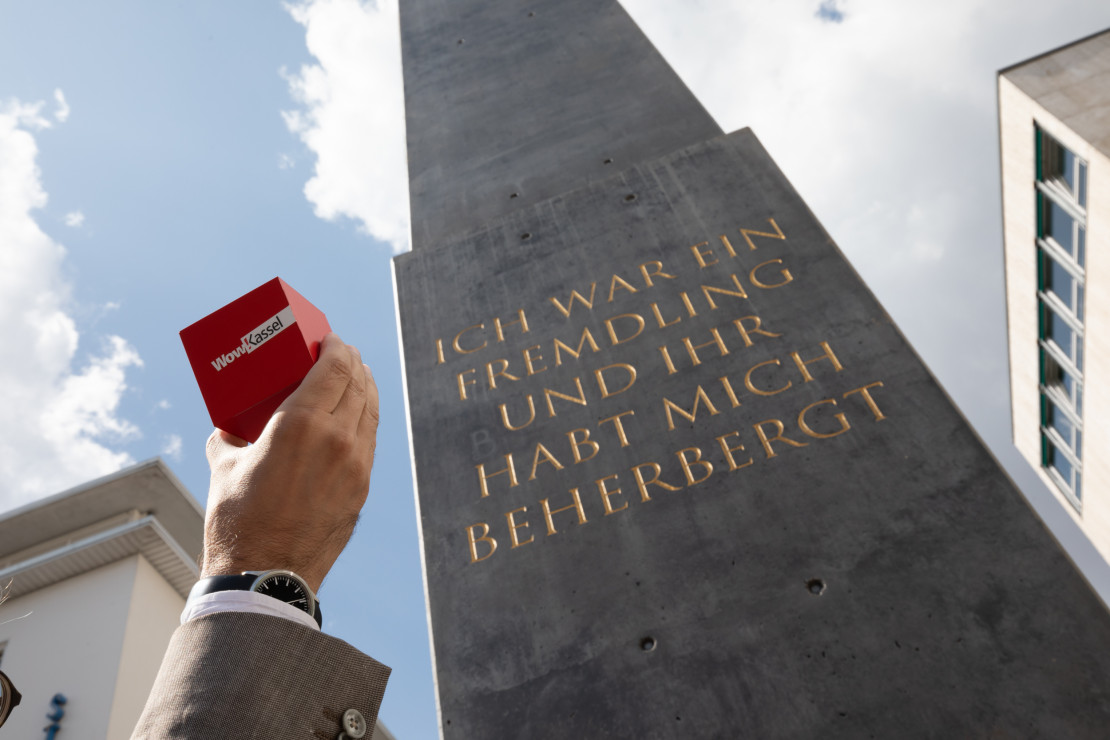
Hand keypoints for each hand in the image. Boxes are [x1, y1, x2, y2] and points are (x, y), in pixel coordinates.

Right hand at [201, 332, 378, 591]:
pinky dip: (365, 419)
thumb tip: (228, 429)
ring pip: (370, 411)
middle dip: (351, 362)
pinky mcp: (362, 488)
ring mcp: (356, 465)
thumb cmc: (239, 522)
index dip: (338, 346)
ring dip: (364, 388)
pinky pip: (370, 440)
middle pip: (358, 383)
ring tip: (354, 378)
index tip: (330, 339)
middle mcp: (337, 439)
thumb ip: (228, 438)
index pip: (335, 367)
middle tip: (340, 353)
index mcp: (302, 424)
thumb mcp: (224, 468)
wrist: (267, 576)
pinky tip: (356, 416)